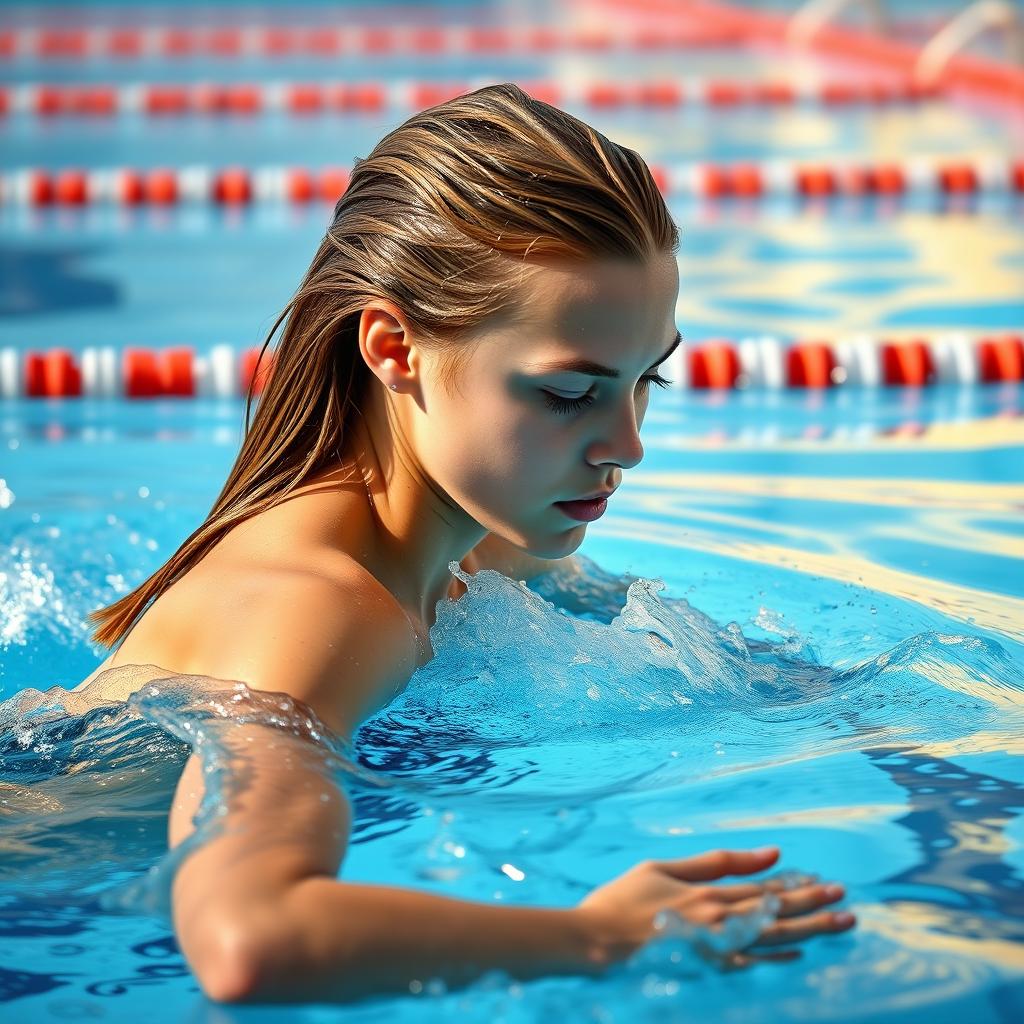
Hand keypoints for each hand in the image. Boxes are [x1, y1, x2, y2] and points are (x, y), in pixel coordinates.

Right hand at [574, 846, 854, 971]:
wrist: (595, 944)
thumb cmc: (622, 900)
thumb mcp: (663, 868)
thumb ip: (716, 861)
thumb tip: (769, 852)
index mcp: (709, 894)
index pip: (765, 887)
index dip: (797, 883)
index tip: (826, 880)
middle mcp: (721, 922)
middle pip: (779, 913)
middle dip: (816, 907)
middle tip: (847, 900)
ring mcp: (717, 950)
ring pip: (775, 938)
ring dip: (810, 930)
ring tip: (840, 924)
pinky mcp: (708, 969)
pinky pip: (753, 963)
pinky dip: (777, 955)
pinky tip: (796, 950)